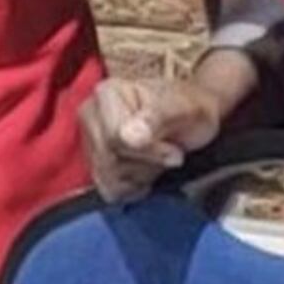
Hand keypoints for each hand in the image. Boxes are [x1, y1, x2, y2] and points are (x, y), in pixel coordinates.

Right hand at [78, 64, 236, 201]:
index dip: (148, 151)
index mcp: (107, 93)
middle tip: (171, 153)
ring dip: (142, 175)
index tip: (173, 148)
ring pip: (109, 178)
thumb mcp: (182, 110)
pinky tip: (148, 173)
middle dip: (147, 163)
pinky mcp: (95, 163)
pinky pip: (107, 190)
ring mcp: (90, 139)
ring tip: (160, 159)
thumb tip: (128, 137)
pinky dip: (133, 188)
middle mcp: (91, 114)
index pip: (115, 139)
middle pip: (109, 160)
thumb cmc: (189, 109)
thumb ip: (155, 119)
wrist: (193, 119)